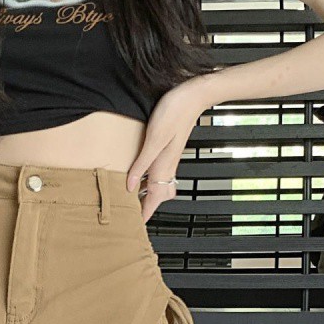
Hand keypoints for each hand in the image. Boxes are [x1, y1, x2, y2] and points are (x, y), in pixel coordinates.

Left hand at [126, 77, 214, 221]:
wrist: (194, 95)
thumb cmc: (175, 112)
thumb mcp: (153, 139)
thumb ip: (141, 164)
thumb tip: (130, 186)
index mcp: (163, 166)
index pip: (154, 199)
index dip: (144, 214)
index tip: (135, 227)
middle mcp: (167, 165)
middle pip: (158, 196)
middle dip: (145, 207)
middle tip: (130, 214)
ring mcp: (169, 158)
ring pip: (159, 185)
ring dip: (147, 193)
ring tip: (131, 198)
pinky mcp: (168, 150)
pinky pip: (158, 172)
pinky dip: (148, 179)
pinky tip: (138, 175)